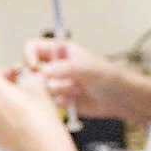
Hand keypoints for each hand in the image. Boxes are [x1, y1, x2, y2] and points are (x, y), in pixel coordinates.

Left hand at [0, 66, 89, 150]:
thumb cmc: (43, 120)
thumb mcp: (41, 90)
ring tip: (18, 106)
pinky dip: (1, 120)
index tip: (15, 74)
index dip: (4, 70)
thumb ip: (33, 79)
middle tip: (16, 89)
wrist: (44, 149)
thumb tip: (33, 78)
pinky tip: (19, 122)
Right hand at [24, 38, 150, 125]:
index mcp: (60, 50)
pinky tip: (74, 100)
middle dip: (39, 79)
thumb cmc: (110, 77)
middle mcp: (56, 65)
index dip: (29, 57)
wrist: (121, 99)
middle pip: (31, 69)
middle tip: (52, 83)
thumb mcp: (87, 68)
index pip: (33, 47)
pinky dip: (58, 103)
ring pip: (38, 88)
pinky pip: (48, 102)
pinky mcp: (60, 99)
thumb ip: (65, 68)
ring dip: (54, 92)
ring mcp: (57, 82)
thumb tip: (44, 71)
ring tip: (74, 91)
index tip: (34, 69)